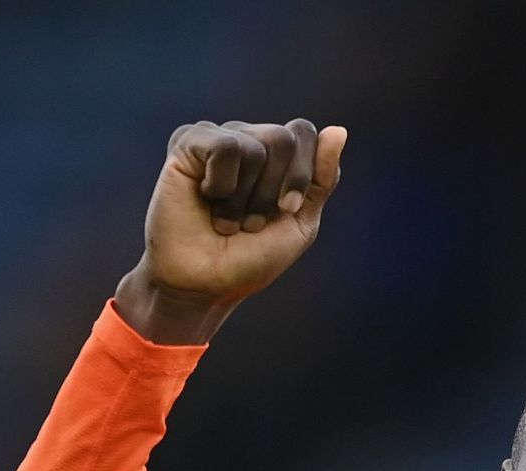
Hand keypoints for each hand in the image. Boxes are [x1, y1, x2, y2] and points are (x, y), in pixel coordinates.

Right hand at [117, 119, 346, 343]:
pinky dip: (223, 185)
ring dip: (245, 197)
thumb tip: (339, 130)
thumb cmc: (251, 257)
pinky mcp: (187, 143)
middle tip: (251, 221)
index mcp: (275, 155)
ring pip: (255, 146)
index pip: (304, 133)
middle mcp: (246, 138)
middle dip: (273, 190)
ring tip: (226, 219)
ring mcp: (216, 138)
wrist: (206, 284)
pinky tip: (206, 199)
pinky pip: (225, 147)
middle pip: (283, 139)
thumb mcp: (300, 222)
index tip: (288, 210)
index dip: (302, 175)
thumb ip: (322, 178)